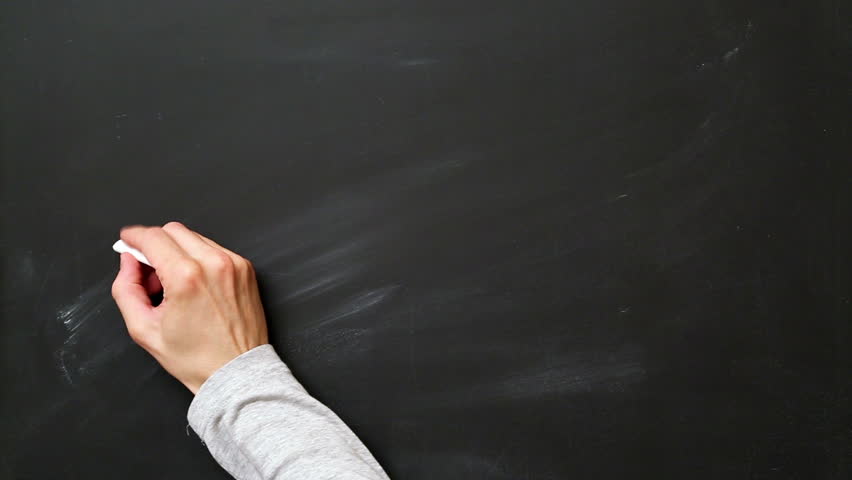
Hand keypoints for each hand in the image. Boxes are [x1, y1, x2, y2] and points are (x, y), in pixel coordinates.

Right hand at [111, 222, 268, 393]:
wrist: (236, 371)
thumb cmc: (196, 358)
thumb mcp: (143, 329)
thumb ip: (127, 288)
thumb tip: (128, 261)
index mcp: (186, 277)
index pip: (152, 237)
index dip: (134, 237)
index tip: (127, 241)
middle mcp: (214, 264)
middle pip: (173, 230)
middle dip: (155, 245)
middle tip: (150, 274)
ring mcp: (234, 264)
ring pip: (195, 237)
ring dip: (177, 251)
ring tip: (174, 285)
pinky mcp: (246, 269)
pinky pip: (214, 249)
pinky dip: (199, 259)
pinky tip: (195, 286)